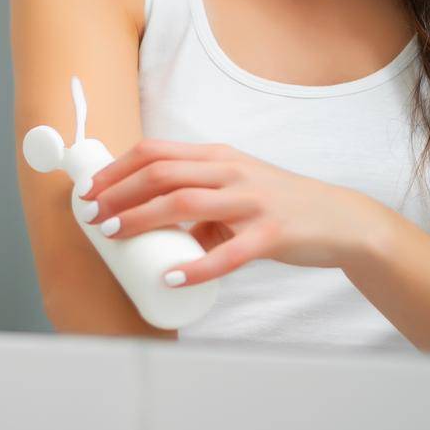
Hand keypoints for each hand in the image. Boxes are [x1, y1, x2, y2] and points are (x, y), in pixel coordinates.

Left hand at [77, 139, 392, 286]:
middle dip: (119, 192)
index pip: (156, 152)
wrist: (338, 219)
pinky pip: (227, 253)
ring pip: (185, 203)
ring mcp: (251, 201)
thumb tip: (155, 227)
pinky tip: (171, 277)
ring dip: (141, 218)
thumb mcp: (236, 188)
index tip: (90, 189)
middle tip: (92, 214)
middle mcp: (231, 171)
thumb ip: (199, 199)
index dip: (117, 169)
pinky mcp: (271, 233)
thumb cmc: (279, 204)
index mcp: (218, 157)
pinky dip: (195, 266)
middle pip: (161, 173)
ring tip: (113, 234)